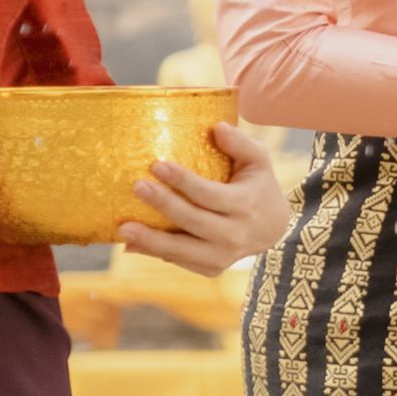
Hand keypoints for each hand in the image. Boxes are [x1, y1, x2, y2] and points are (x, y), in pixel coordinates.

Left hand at [115, 123, 290, 272]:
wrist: (273, 229)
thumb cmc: (258, 186)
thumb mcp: (258, 162)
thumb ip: (240, 143)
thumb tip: (218, 127)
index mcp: (245, 206)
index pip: (210, 194)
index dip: (183, 181)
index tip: (157, 166)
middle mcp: (235, 235)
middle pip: (193, 221)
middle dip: (164, 205)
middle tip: (137, 187)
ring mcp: (223, 256)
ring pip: (182, 250)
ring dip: (151, 240)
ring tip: (123, 228)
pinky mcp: (211, 268)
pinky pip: (179, 261)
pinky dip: (154, 253)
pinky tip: (131, 243)